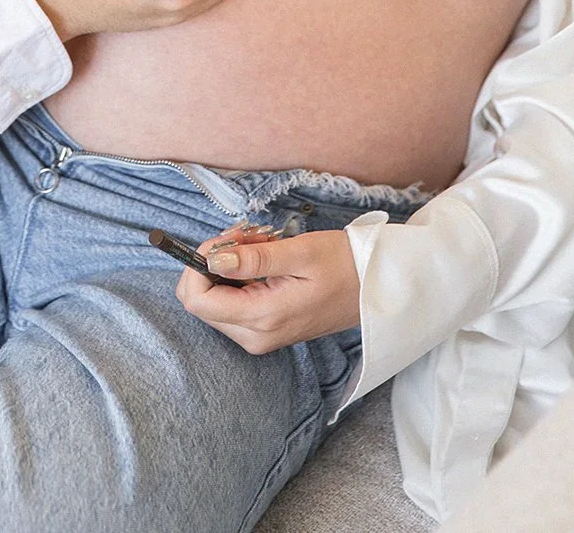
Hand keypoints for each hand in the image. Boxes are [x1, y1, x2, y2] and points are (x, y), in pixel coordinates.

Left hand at [176, 226, 359, 352]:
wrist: (375, 288)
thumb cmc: (343, 265)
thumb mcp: (299, 252)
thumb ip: (253, 258)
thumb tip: (211, 260)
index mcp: (262, 319)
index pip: (197, 301)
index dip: (198, 264)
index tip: (225, 240)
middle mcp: (255, 336)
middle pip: (202, 300)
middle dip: (215, 261)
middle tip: (246, 237)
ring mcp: (259, 336)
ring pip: (216, 298)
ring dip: (228, 265)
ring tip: (261, 245)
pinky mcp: (265, 329)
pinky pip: (233, 301)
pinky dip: (239, 275)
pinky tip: (264, 258)